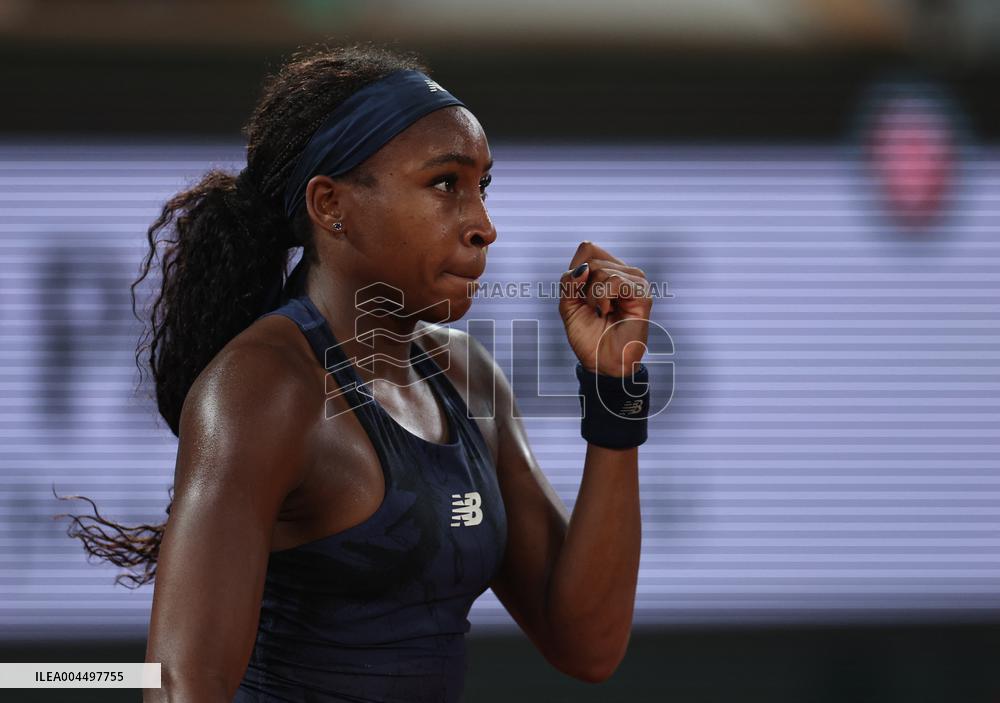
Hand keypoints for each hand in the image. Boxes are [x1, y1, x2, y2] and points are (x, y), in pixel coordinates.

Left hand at [558, 241, 652, 377]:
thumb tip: (584, 268)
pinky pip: (614, 280)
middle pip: (592, 259)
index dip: (576, 271)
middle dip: (582, 288)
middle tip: (592, 309)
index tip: (579, 296)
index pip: (588, 248)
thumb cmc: (587, 335)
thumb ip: (569, 281)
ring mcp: (635, 280)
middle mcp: (623, 272)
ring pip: (601, 270)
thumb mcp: (567, 304)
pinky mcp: (642, 292)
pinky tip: (607, 312)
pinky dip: (603, 298)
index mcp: (607, 271)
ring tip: (602, 313)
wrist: (601, 361)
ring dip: (592, 296)